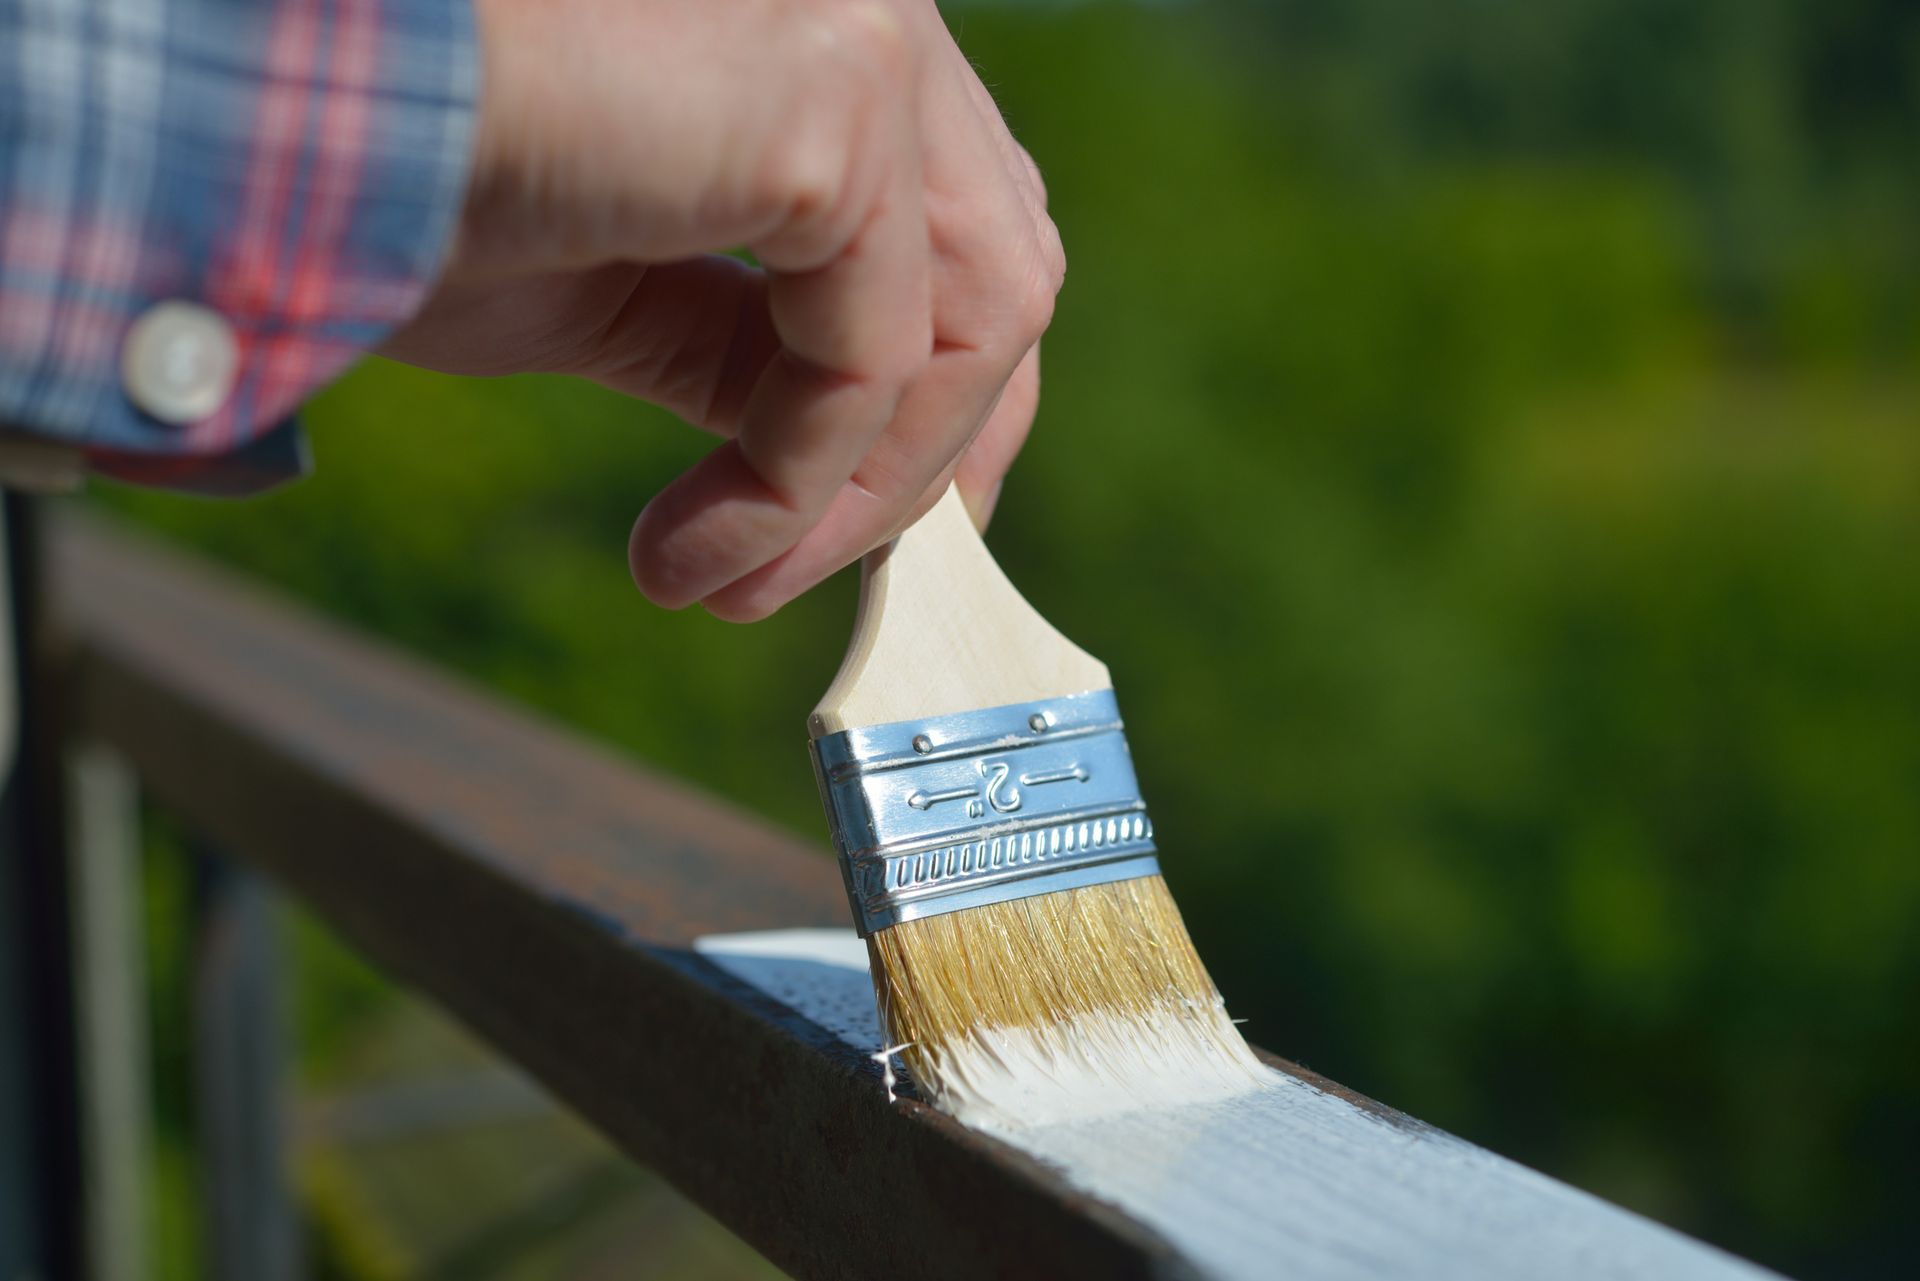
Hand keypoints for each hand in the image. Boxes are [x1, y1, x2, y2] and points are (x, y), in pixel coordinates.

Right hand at [379, 0, 1064, 619]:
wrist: (273, 132)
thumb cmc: (408, 188)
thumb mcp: (625, 296)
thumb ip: (751, 355)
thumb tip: (834, 463)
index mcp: (823, 44)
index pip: (962, 234)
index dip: (937, 401)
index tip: (846, 530)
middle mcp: (867, 9)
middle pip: (1000, 274)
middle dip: (923, 462)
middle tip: (798, 579)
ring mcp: (867, 31)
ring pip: (976, 322)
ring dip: (862, 494)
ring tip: (734, 583)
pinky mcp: (839, 93)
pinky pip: (880, 354)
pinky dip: (805, 481)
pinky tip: (701, 550)